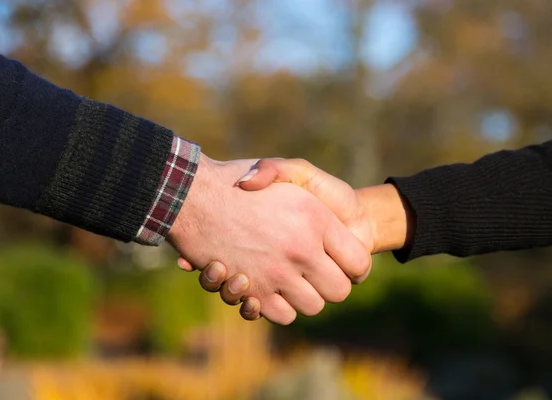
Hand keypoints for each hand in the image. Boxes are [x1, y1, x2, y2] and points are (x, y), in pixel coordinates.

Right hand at [168, 155, 371, 324]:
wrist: (193, 194)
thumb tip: (325, 223)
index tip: (343, 262)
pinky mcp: (253, 291)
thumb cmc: (245, 179)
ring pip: (312, 306)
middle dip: (331, 285)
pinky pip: (282, 314)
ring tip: (290, 277)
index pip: (358, 263)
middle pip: (339, 291)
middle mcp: (300, 249)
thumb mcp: (286, 169)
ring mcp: (276, 273)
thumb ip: (315, 189)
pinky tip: (268, 287)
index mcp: (315, 219)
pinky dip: (277, 306)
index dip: (353, 266)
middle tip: (318, 272)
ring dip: (304, 297)